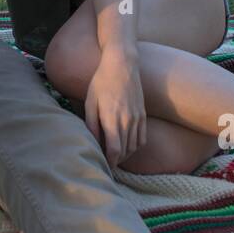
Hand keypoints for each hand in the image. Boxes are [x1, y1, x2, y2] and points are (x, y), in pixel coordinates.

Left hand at [83, 48, 146, 168]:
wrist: (122, 65)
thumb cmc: (101, 82)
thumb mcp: (90, 101)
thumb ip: (91, 124)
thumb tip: (92, 141)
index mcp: (112, 120)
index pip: (114, 151)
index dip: (110, 162)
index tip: (105, 167)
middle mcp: (127, 122)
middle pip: (124, 151)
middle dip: (116, 161)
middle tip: (107, 164)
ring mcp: (137, 118)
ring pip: (134, 147)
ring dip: (125, 154)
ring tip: (115, 156)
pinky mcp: (143, 115)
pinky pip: (142, 138)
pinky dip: (135, 146)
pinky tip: (127, 145)